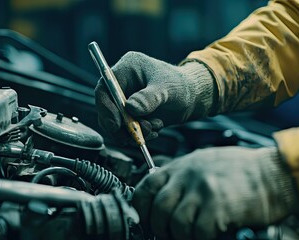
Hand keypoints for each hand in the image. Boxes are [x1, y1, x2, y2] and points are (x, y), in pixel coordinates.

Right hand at [95, 52, 215, 142]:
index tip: (116, 125)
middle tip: (135, 135)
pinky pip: (126, 128)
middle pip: (107, 107)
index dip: (106, 108)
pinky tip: (154, 131)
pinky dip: (138, 134)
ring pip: (116, 121)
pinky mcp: (132, 113)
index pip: (105, 87)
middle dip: (120, 125)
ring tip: (152, 130)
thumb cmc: (181, 85)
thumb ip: (149, 98)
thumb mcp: (166, 89)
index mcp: (127, 68)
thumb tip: (130, 109)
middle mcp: (123, 83)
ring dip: (131, 131)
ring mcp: (127, 99)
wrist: (193, 97)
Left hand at [132, 146, 296, 239]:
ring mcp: (203, 189)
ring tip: (192, 236)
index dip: (141, 207)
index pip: (147, 185)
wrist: (275, 172)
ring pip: (176, 223)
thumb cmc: (243, 170)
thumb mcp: (206, 163)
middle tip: (169, 234)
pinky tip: (211, 234)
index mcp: (183, 165)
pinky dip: (201, 239)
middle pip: (159, 208)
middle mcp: (189, 175)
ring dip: (181, 236)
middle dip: (160, 227)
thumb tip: (167, 198)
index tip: (145, 220)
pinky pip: (199, 232)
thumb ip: (184, 178)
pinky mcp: (219, 205)